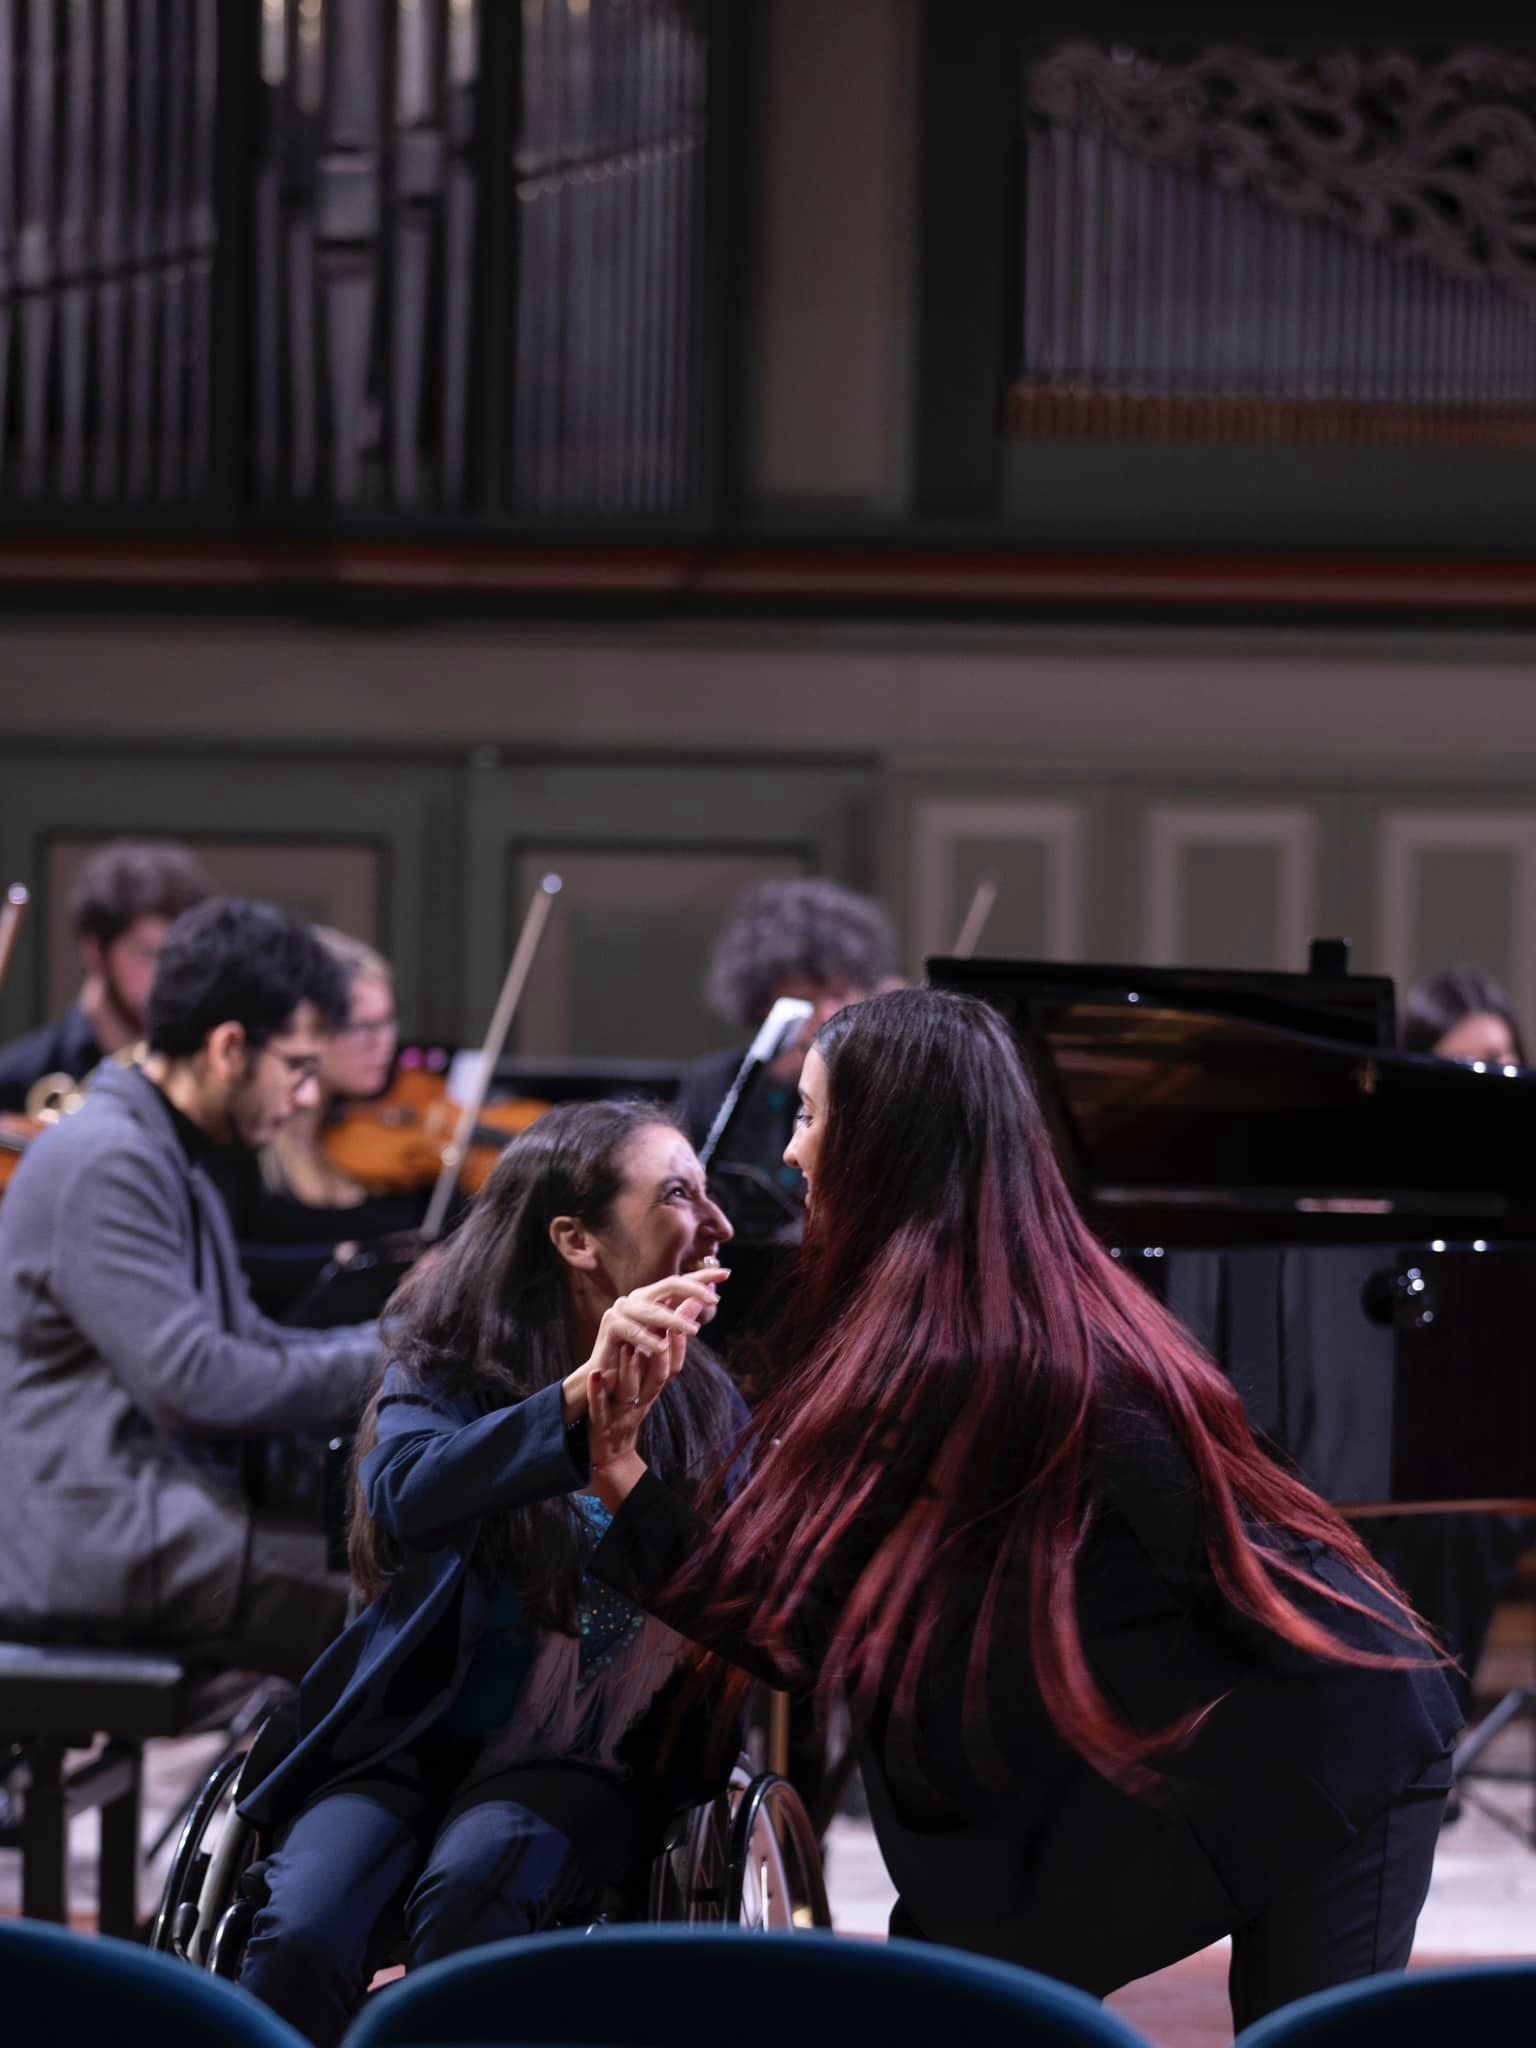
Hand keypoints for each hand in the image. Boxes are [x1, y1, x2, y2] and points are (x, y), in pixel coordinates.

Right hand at [561, 1267, 726, 1423]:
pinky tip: (660, 1347)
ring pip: (653, 1309)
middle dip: (695, 1288)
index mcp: (654, 1299)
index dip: (703, 1276)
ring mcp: (623, 1308)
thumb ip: (683, 1321)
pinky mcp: (610, 1324)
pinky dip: (647, 1339)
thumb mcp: (669, 1343)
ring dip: (674, 1321)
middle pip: (670, 1284)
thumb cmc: (641, 1364)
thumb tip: (702, 1300)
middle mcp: (639, 1298)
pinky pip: (632, 1329)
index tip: (726, 1274)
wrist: (612, 1384)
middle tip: (714, 1300)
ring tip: (693, 1332)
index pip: (682, 1283)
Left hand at [586, 1339, 681, 1508]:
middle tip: (663, 1328)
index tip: (680, 1323)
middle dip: (662, 1354)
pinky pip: (599, 1407)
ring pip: (629, 1391)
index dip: (678, 1348)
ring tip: (628, 1346)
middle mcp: (641, 1403)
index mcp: (652, 1393)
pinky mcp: (600, 1424)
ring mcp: (622, 1414)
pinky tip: (594, 1374)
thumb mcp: (646, 1389)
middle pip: (657, 1380)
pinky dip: (597, 1392)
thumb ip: (656, 1361)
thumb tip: (671, 1330)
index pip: (672, 1370)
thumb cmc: (628, 1414)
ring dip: (630, 1370)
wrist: (611, 1456)